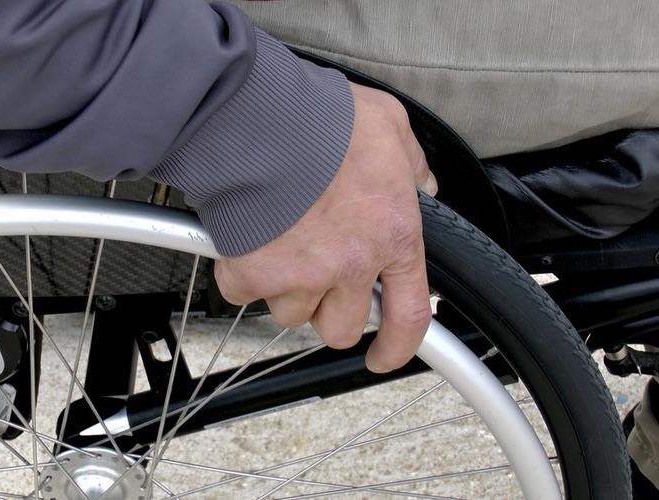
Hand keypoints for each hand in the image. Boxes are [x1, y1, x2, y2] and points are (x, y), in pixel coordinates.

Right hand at [214, 82, 436, 372]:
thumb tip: (421, 183)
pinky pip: (245, 294)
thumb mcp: (389, 127)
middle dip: (329, 310)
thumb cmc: (323, 120)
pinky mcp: (254, 274)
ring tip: (280, 244)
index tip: (382, 357)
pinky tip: (247, 239)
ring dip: (287, 289)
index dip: (397, 347)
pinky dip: (243, 273)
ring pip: (292, 314)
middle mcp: (350, 266)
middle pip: (341, 328)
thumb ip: (412, 163)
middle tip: (317, 277)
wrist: (259, 120)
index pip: (408, 315)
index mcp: (392, 236)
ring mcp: (301, 276)